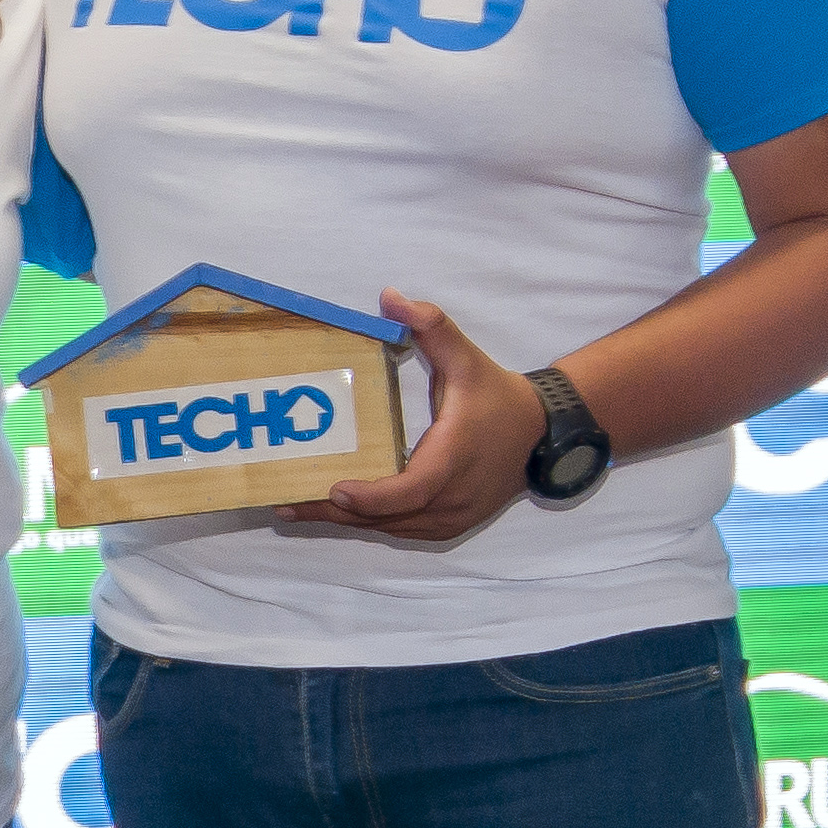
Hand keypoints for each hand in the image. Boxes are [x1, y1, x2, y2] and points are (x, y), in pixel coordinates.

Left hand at [282, 294, 542, 546]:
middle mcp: (453, 496)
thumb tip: (390, 298)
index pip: (412, 490)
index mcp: (454, 456)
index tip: (335, 489)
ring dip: (346, 522)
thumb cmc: (497, 396)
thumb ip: (432, 327)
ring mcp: (453, 517)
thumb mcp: (467, 358)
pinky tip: (334, 514)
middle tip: (285, 504)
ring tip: (295, 509)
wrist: (542, 434)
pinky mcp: (450, 526)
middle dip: (336, 513)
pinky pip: (403, 530)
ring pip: (392, 528)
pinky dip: (370, 523)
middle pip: (389, 517)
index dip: (373, 497)